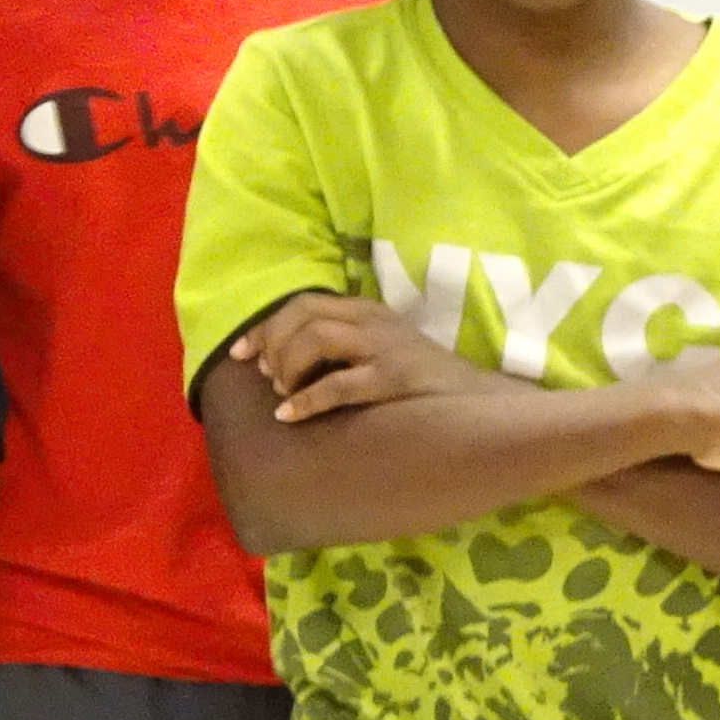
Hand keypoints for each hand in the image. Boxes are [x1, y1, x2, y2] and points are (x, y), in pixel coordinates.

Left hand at [241, 288, 492, 424]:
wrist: (478, 403)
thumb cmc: (421, 385)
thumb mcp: (378, 354)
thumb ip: (339, 351)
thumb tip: (279, 367)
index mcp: (365, 311)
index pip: (303, 303)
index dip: (265, 326)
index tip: (241, 354)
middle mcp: (372, 321)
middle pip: (303, 315)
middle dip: (272, 345)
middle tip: (266, 378)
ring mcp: (384, 348)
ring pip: (315, 340)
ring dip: (288, 368)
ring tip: (284, 395)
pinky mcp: (393, 378)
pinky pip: (337, 384)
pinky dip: (305, 399)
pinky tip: (289, 415)